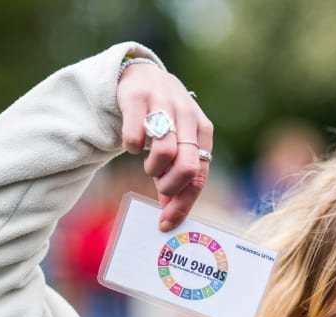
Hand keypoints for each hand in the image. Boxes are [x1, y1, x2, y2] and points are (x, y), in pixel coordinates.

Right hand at [117, 62, 213, 230]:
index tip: (166, 222)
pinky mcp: (137, 98)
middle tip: (159, 185)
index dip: (183, 203)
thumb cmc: (164, 118)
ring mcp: (163, 104)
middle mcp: (187, 115)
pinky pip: (135, 136)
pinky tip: (133, 144)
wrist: (142, 75)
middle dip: (170, 186)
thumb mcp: (179, 142)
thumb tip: (172, 213)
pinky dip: (132, 147)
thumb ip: (179, 173)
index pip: (199, 175)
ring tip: (149, 165)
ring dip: (153, 169)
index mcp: (202, 130)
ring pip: (165, 152)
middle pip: (187, 166)